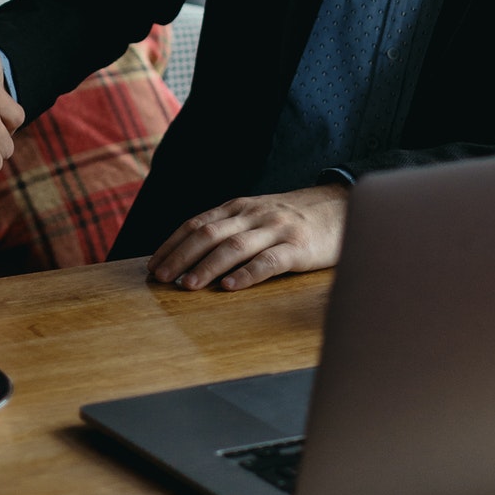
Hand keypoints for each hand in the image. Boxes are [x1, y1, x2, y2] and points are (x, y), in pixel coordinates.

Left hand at [146, 184, 348, 290]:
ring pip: (233, 246)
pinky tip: (230, 287)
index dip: (172, 243)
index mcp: (239, 207)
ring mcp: (276, 230)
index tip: (153, 264)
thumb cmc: (294, 219)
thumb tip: (192, 253)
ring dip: (206, 266)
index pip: (197, 223)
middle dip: (180, 255)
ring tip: (187, 285)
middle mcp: (253, 214)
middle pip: (208, 233)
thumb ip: (231, 227)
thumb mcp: (258, 215)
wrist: (341, 207)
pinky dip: (246, 274)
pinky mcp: (298, 248)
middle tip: (160, 277)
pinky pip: (268, 261)